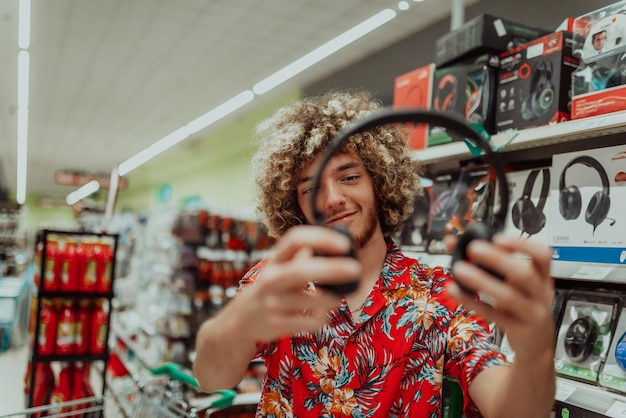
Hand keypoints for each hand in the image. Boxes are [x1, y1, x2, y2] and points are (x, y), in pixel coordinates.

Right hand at [228, 225, 360, 342]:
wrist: (239, 321)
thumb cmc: (270, 288)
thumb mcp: (279, 267)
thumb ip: (301, 255)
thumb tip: (334, 242)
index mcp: (274, 260)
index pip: (295, 240)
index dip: (320, 237)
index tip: (344, 243)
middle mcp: (270, 279)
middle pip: (302, 270)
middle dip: (332, 269)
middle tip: (355, 269)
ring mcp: (272, 302)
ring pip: (312, 301)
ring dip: (333, 299)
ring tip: (339, 298)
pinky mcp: (276, 324)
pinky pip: (311, 322)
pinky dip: (322, 319)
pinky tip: (321, 315)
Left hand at [445, 233, 554, 360]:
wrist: (536, 345)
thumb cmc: (522, 306)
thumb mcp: (513, 284)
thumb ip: (486, 261)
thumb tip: (452, 242)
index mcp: (541, 278)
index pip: (543, 256)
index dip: (523, 245)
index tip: (498, 238)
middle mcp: (540, 294)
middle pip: (524, 274)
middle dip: (498, 259)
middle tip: (473, 248)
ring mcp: (531, 314)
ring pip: (509, 297)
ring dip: (482, 281)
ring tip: (459, 269)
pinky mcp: (517, 330)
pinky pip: (494, 315)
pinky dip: (472, 302)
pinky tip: (456, 291)